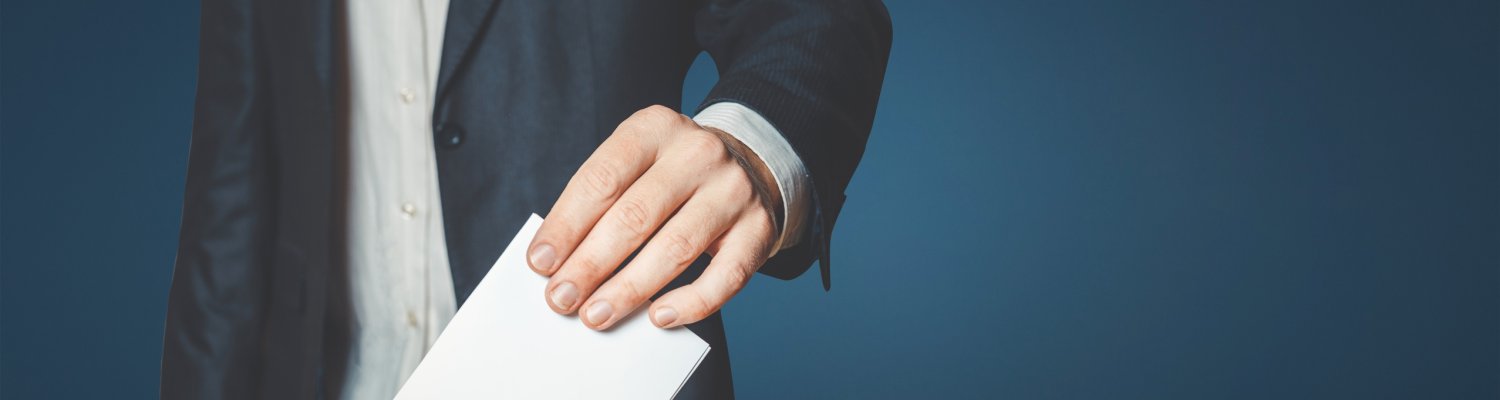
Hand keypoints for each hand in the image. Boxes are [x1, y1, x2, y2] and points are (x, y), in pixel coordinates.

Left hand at [527, 105, 781, 330]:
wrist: (749, 166)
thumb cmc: (671, 176)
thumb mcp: (635, 165)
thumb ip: (600, 203)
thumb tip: (557, 262)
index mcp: (655, 128)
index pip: (602, 179)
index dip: (566, 225)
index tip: (540, 263)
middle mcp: (698, 153)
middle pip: (635, 215)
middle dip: (591, 264)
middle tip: (561, 299)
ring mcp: (734, 191)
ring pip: (676, 247)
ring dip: (629, 289)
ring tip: (596, 315)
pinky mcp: (759, 229)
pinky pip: (725, 276)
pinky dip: (691, 303)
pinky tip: (659, 317)